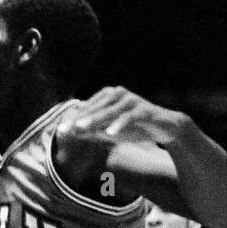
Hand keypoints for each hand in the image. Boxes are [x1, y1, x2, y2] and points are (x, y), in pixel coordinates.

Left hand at [56, 86, 184, 146]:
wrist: (166, 128)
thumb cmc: (135, 128)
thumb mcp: (111, 131)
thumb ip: (93, 130)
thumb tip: (71, 132)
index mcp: (109, 96)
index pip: (87, 107)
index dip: (73, 119)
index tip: (60, 130)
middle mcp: (119, 94)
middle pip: (95, 108)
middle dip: (79, 119)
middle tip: (64, 129)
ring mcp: (132, 100)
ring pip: (110, 111)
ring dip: (95, 119)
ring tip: (81, 127)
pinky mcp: (144, 109)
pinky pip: (129, 117)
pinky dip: (119, 125)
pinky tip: (109, 133)